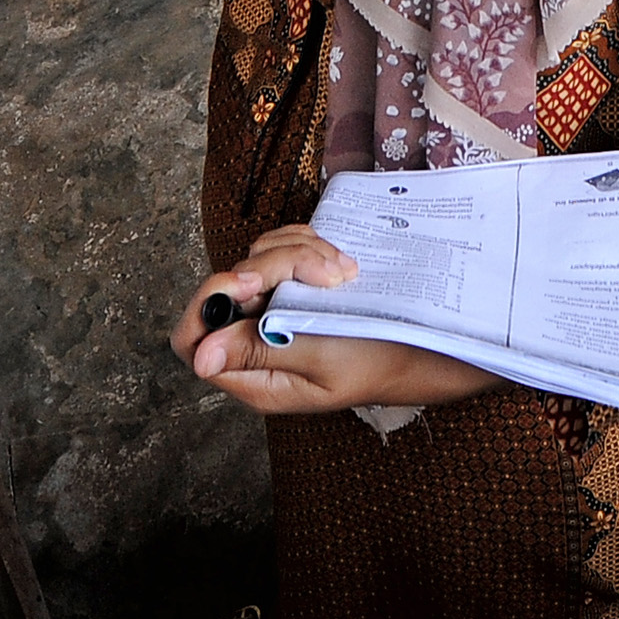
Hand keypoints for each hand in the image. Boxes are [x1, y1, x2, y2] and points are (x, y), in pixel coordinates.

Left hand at [174, 226, 495, 417]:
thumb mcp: (321, 361)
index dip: (207, 303)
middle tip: (322, 271)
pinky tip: (340, 261)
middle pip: (228, 287)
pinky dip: (306, 244)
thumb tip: (199, 357)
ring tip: (342, 271)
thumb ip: (261, 352)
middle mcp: (254, 340)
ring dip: (298, 252)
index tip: (249, 281)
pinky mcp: (294, 286)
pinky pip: (280, 248)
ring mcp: (274, 310)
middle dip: (271, 265)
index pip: (192, 339)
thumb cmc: (379, 362)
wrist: (426, 341)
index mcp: (253, 374)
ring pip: (256, 260)